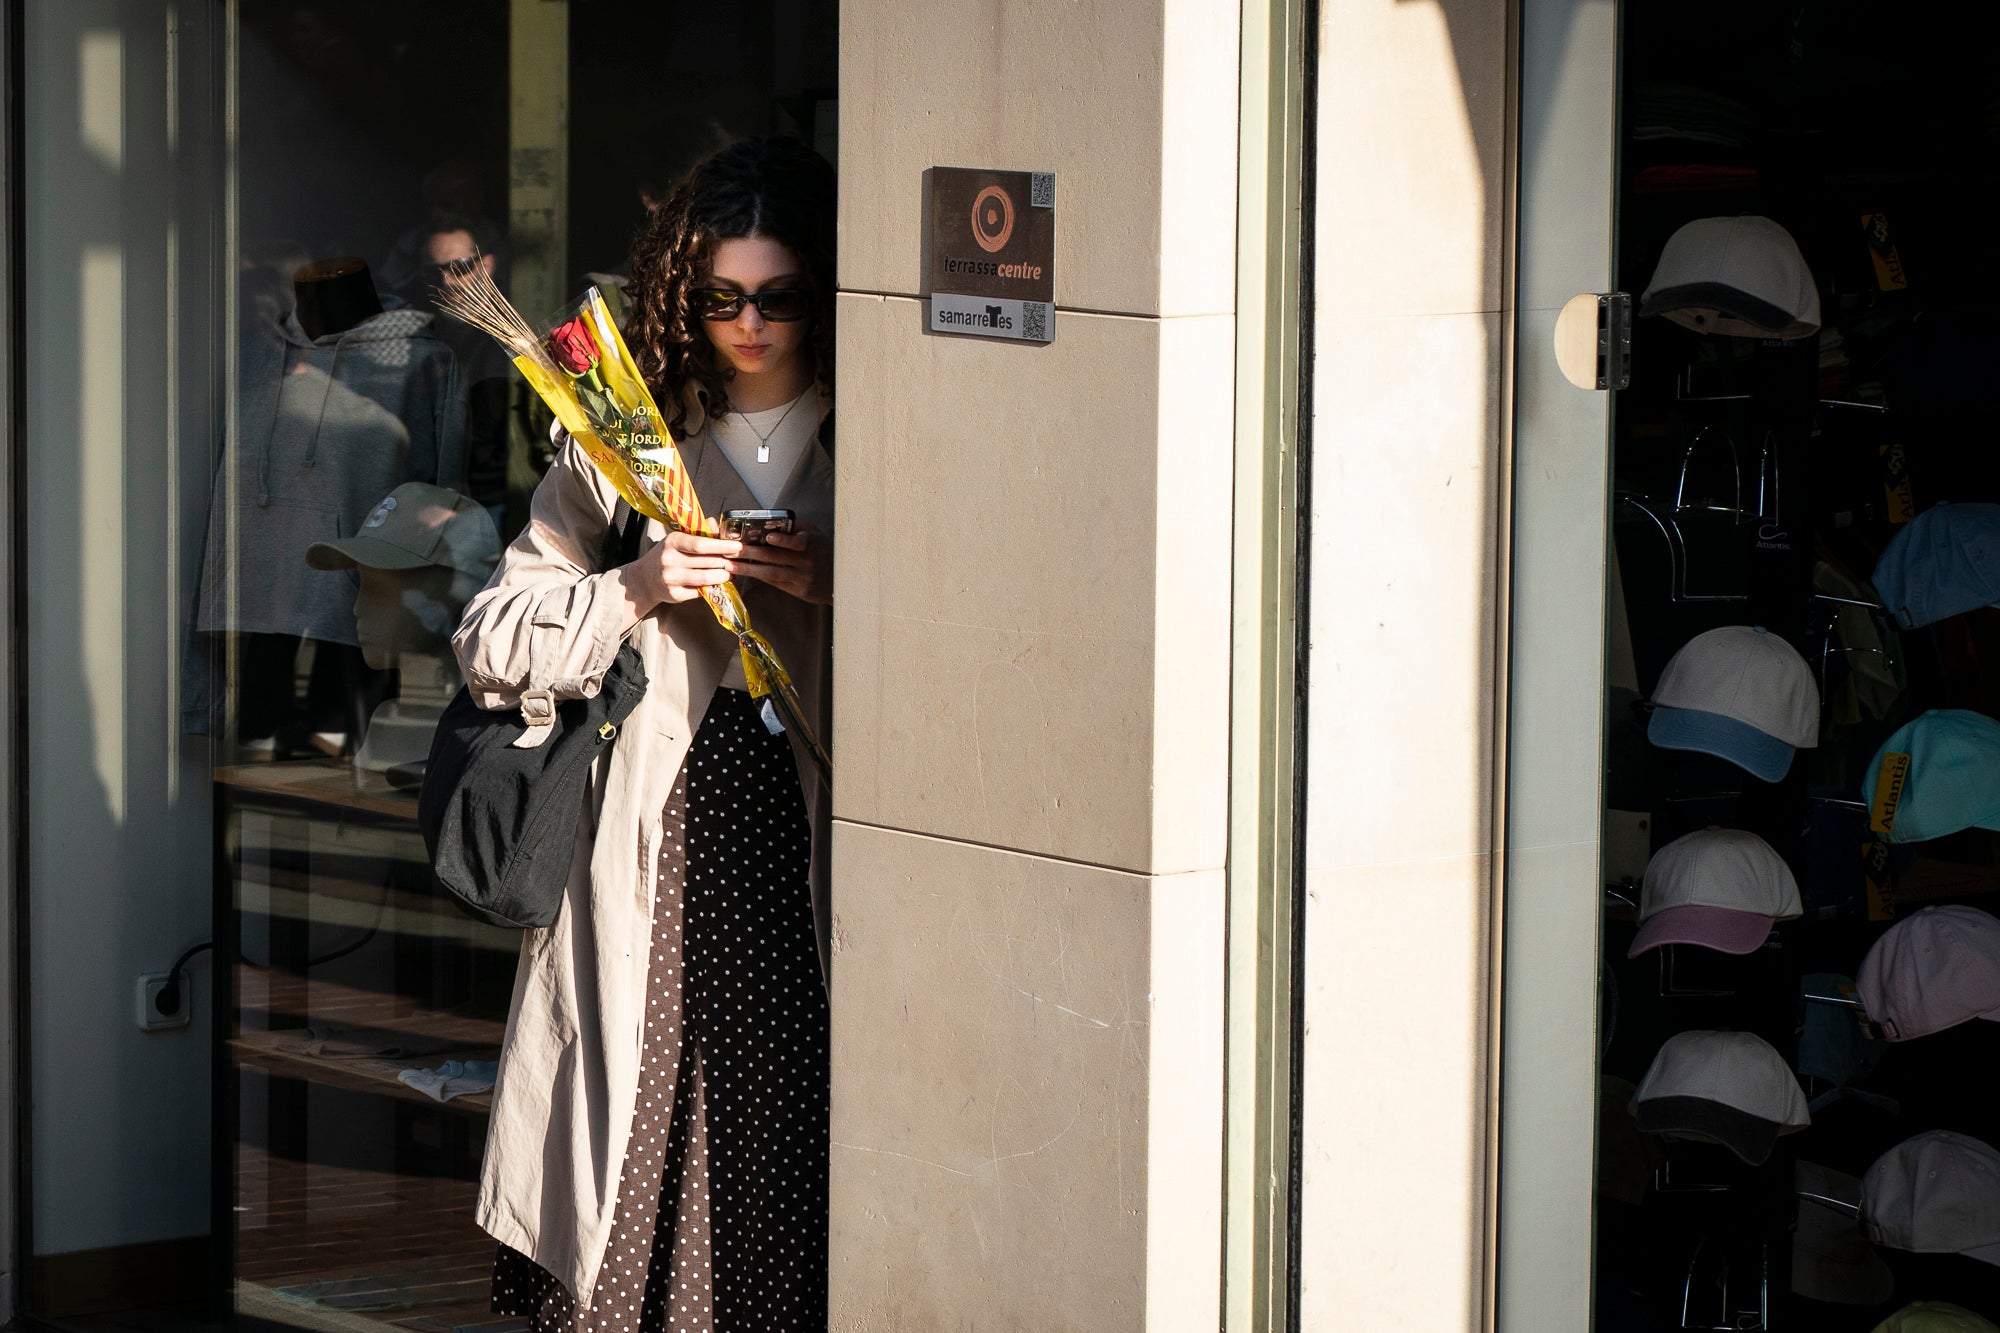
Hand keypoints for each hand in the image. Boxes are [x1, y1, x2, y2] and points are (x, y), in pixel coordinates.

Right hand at [627, 530, 742, 608]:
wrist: (645, 578)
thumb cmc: (667, 555)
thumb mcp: (678, 538)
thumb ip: (699, 531)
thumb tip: (717, 525)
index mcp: (672, 542)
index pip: (700, 544)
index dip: (721, 545)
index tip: (737, 546)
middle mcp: (669, 560)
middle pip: (707, 561)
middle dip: (726, 561)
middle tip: (737, 561)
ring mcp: (671, 579)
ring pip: (705, 578)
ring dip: (723, 576)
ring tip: (730, 573)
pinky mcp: (675, 594)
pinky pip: (700, 591)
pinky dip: (713, 587)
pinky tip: (718, 583)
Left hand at [728, 526, 831, 604]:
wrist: (840, 580)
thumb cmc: (823, 551)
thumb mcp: (815, 534)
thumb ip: (796, 526)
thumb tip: (772, 518)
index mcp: (812, 544)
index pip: (798, 542)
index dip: (784, 540)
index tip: (768, 537)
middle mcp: (807, 562)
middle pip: (776, 558)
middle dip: (751, 553)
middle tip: (731, 549)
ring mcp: (802, 578)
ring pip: (772, 573)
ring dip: (749, 569)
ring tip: (730, 564)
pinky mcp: (798, 591)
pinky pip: (775, 583)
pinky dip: (758, 577)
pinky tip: (743, 572)